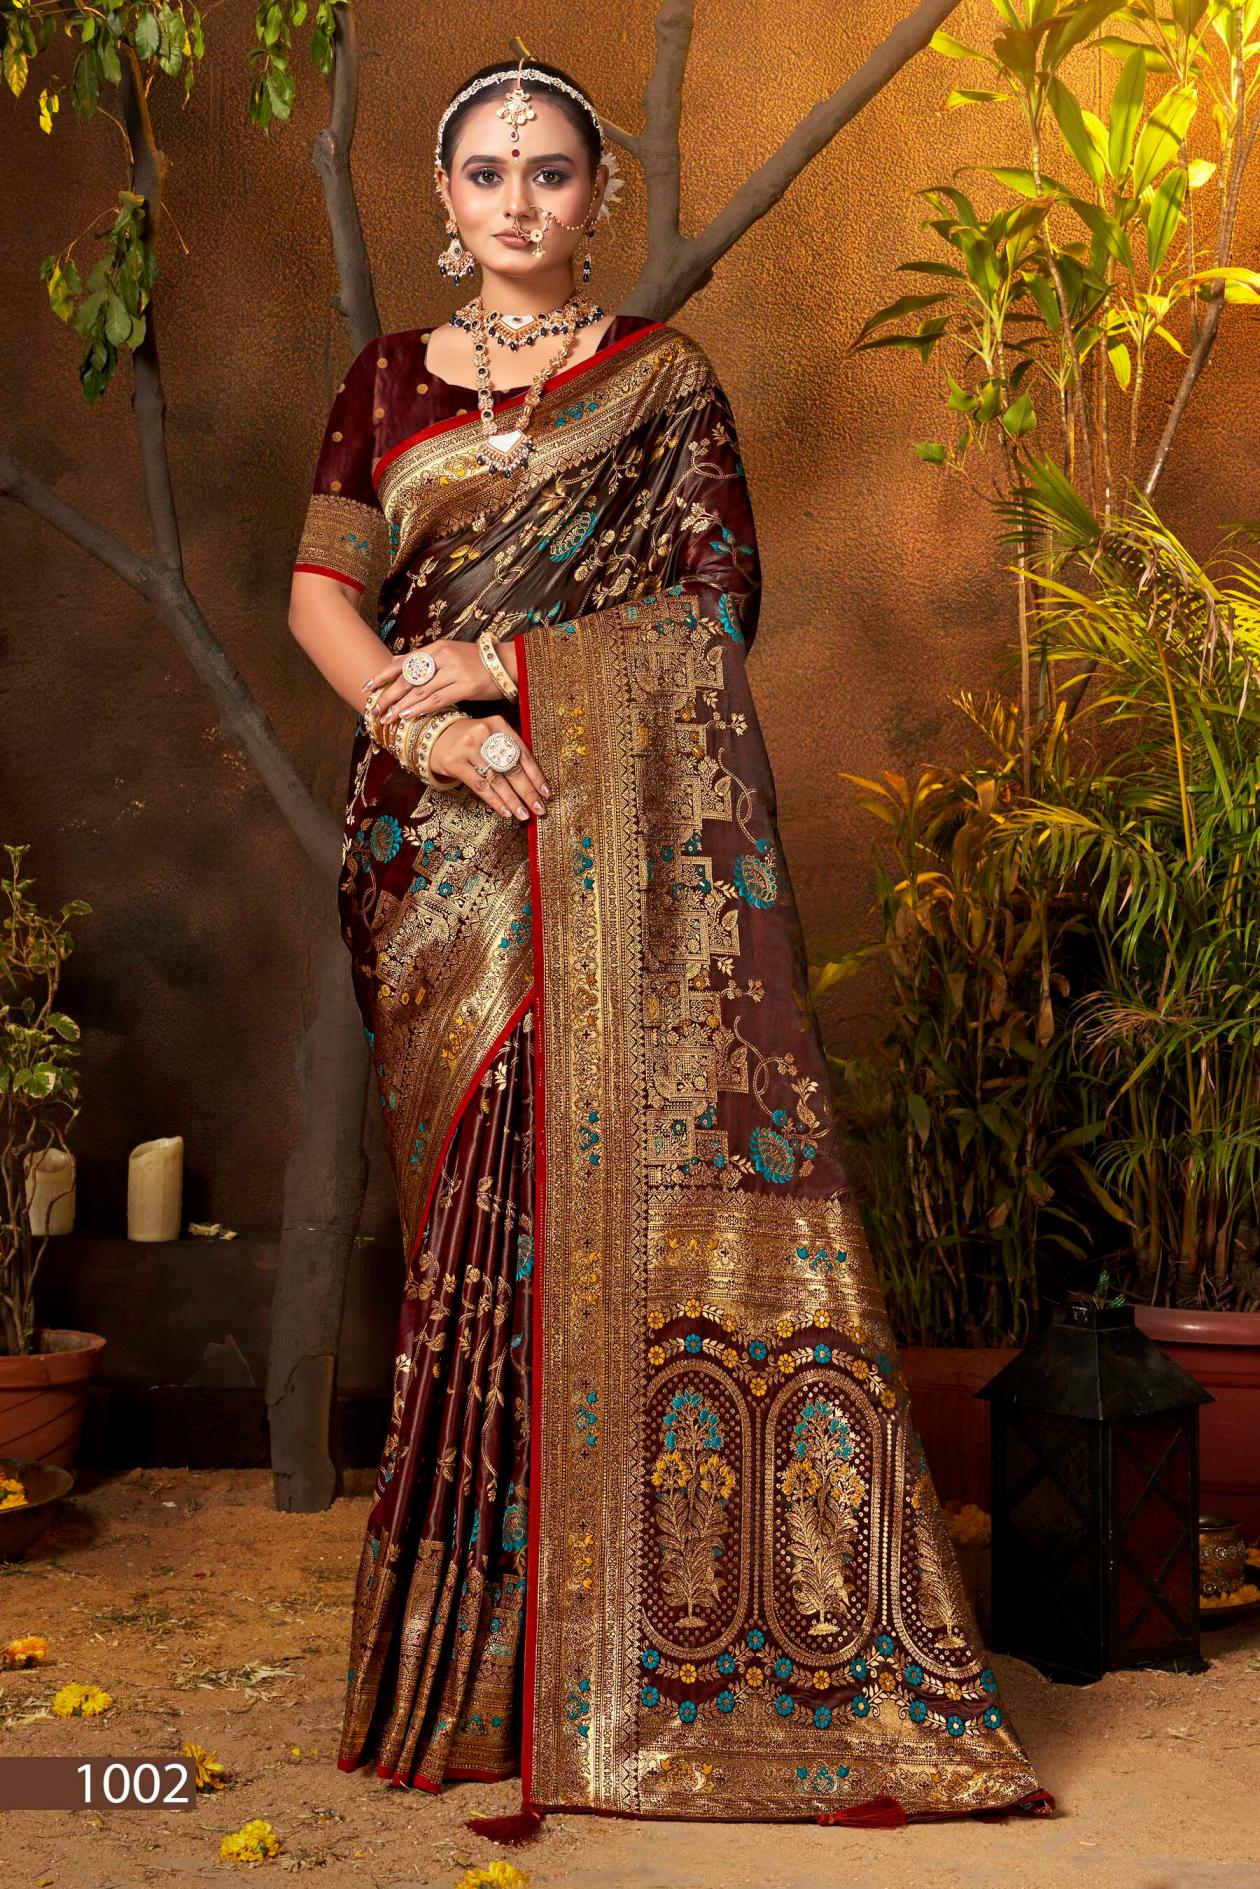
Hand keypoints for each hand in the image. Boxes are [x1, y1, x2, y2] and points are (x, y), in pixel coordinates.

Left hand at [364, 638, 510, 726]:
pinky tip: (408, 716)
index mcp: (438, 648)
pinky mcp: (466, 686)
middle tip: (374, 709)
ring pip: (420, 690)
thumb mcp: (450, 654)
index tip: (367, 687)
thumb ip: (425, 659)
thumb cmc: (478, 662)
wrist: (509, 664)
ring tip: (387, 718)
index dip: (384, 675)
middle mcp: (444, 657)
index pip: (404, 662)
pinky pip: (438, 699)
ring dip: (401, 706)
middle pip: (409, 677)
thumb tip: (398, 663)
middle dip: (388, 695)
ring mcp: (455, 671)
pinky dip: (421, 708)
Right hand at [431, 713, 549, 821]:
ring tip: (524, 814)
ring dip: (513, 800)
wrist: (435, 736)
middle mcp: (484, 733)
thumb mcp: (491, 736)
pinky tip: (506, 811)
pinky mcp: (455, 762)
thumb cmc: (471, 740)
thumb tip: (535, 782)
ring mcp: (468, 747)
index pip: (523, 753)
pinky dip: (495, 801)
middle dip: (528, 791)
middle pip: (511, 768)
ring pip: (497, 779)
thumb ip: (510, 751)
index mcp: (499, 725)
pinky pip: (480, 786)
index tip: (546, 793)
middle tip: (539, 808)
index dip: (536, 775)